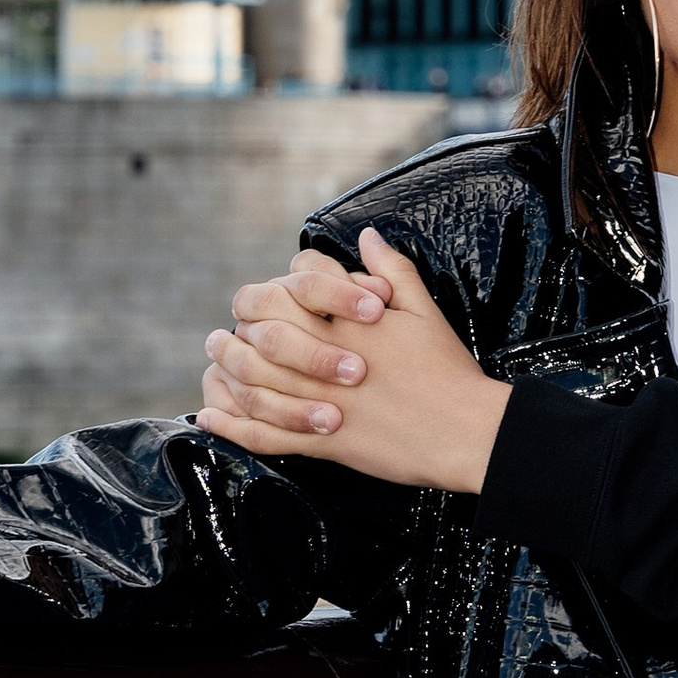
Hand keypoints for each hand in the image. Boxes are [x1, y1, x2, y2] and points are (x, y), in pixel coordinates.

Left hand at [201, 228, 506, 494]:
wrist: (465, 432)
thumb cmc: (448, 370)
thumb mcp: (425, 310)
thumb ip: (392, 269)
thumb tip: (366, 235)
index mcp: (352, 319)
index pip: (303, 276)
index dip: (290, 275)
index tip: (286, 284)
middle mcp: (328, 354)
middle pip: (265, 321)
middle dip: (243, 316)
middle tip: (230, 320)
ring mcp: (321, 399)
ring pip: (255, 377)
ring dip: (227, 363)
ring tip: (215, 354)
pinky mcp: (322, 441)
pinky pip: (264, 435)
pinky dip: (233, 426)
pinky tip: (212, 417)